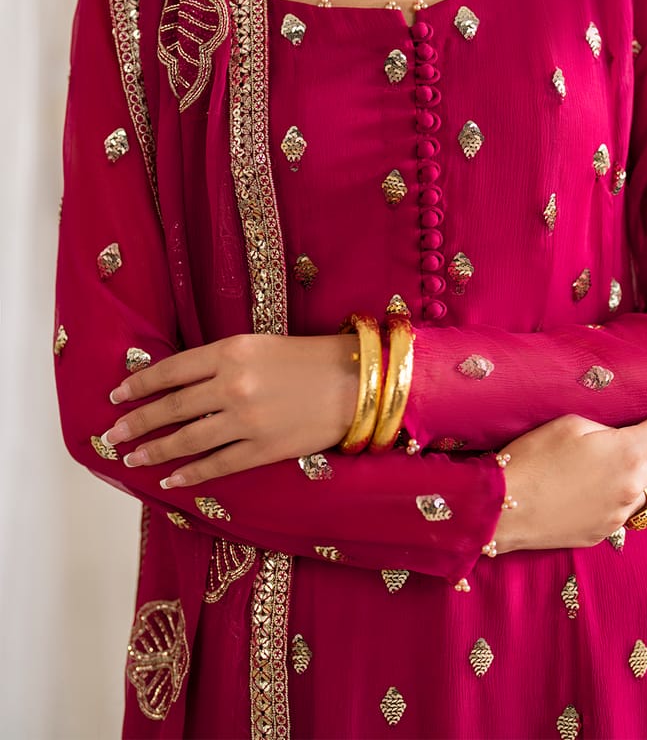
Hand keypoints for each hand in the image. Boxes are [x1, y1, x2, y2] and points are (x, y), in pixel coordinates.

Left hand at [101, 333, 358, 487]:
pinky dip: (190, 474)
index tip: (117, 396)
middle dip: (137, 422)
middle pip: (172, 408)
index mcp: (230, 352)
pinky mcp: (264, 449)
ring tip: (133, 458)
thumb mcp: (258, 345)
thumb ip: (220, 362)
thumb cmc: (309, 358)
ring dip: (156, 451)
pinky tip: (172, 479)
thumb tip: (178, 384)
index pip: (171, 371)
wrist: (357, 383)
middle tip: (112, 434)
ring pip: (188, 440)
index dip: (140, 385)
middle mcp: (232, 386)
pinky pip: (218, 465)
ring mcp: (246, 421)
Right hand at [494, 399, 646, 552]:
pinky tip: (606, 483)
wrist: (503, 509)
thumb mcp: (569, 424)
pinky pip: (624, 505)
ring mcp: (619, 513)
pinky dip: (623, 490)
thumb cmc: (531, 460)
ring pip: (646, 483)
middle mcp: (632, 487)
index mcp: (628, 453)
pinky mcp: (603, 530)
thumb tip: (619, 438)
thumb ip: (605, 427)